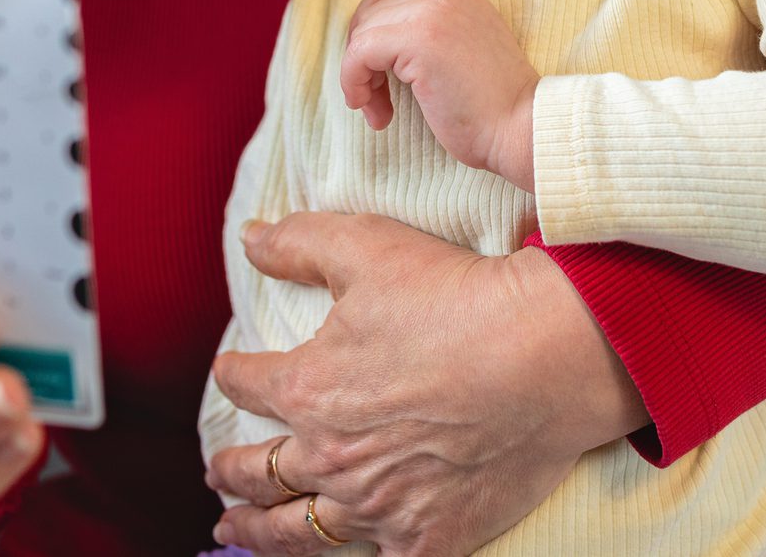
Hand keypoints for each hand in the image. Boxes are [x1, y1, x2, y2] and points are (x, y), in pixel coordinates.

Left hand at [204, 214, 646, 555]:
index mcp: (307, 389)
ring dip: (257, 529)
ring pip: (298, 531)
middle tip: (215, 472)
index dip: (233, 373)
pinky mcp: (429, 538)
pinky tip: (340, 546)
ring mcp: (379, 506)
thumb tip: (248, 239)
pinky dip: (350, 552)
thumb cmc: (458, 298)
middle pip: (258, 472)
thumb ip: (297, 243)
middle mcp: (332, 458)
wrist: (549, 356)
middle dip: (228, 470)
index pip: (245, 384)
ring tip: (234, 528)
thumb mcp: (366, 246)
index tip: (230, 371)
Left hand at [341, 0, 540, 190]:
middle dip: (361, 53)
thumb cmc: (493, 109)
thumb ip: (429, 36)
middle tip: (372, 94)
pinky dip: (354, 83)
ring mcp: (432, 12)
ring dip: (358, 76)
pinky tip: (375, 112)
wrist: (523, 128)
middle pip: (372, 9)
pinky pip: (359, 53)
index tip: (376, 71)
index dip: (372, 29)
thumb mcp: (461, 54)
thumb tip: (372, 46)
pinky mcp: (419, 39)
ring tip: (377, 109)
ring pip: (362, 33)